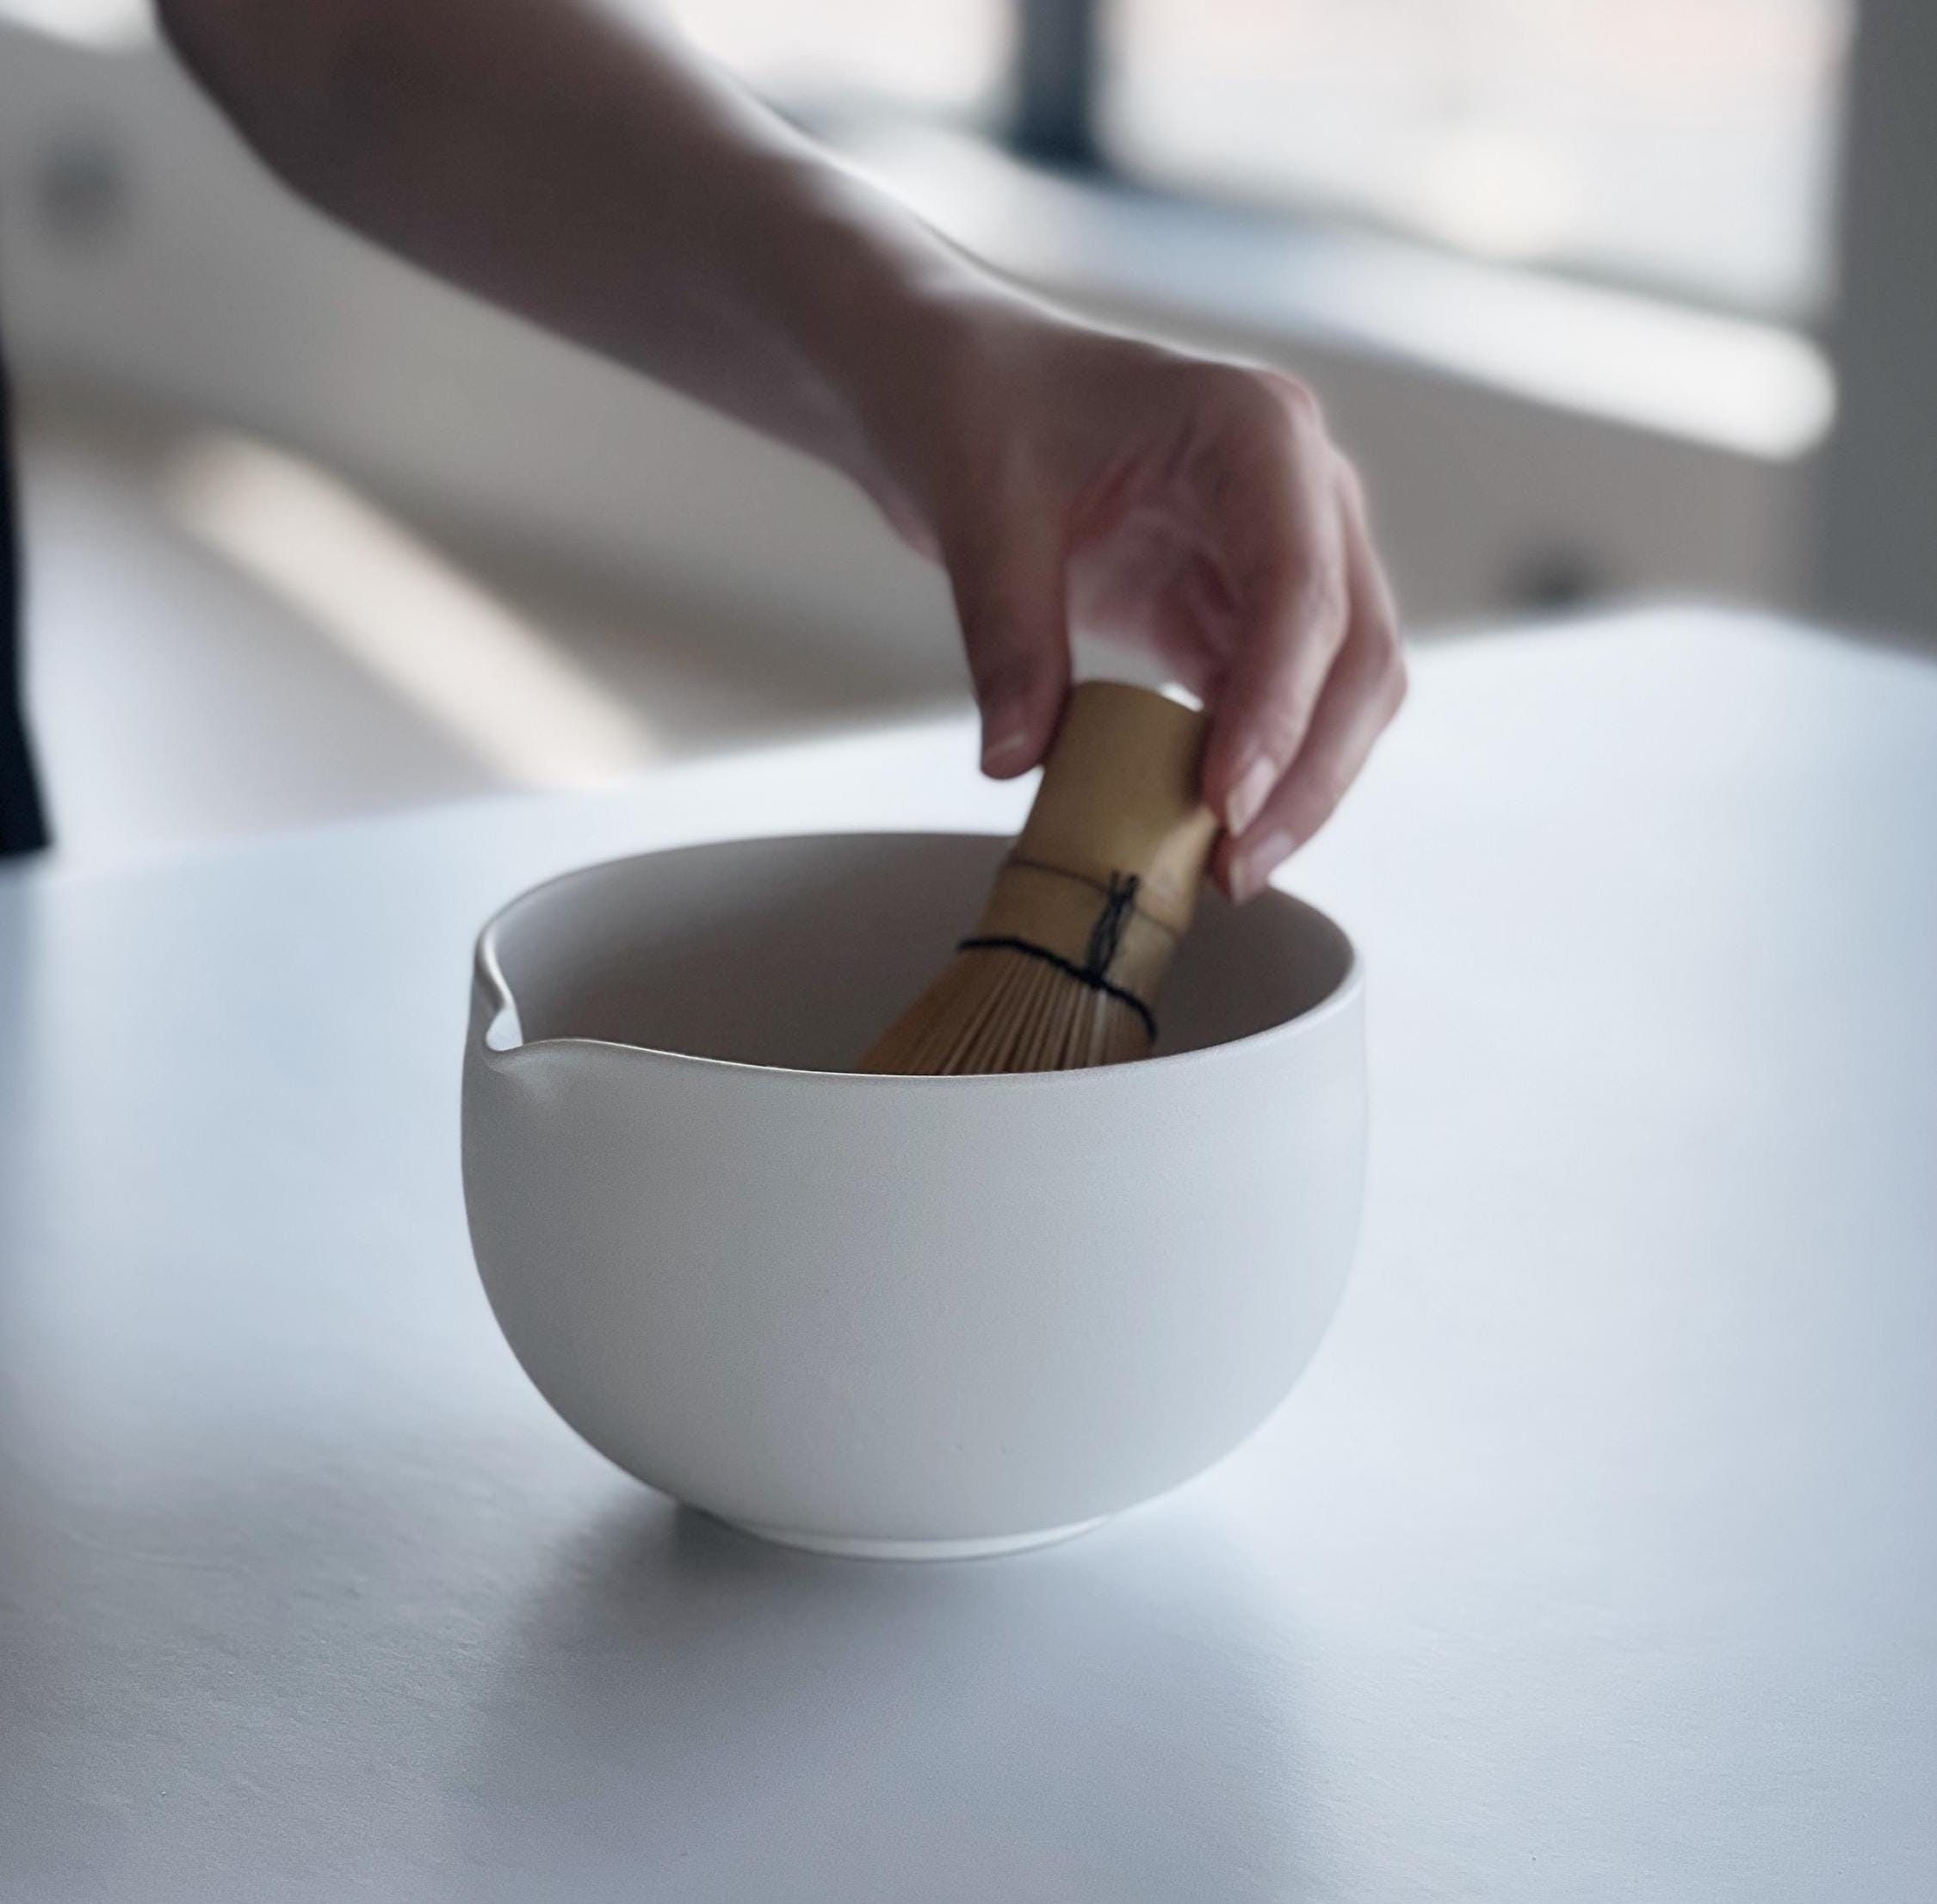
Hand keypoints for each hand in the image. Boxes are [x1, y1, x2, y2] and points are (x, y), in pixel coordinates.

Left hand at [881, 308, 1404, 900]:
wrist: (963, 389)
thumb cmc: (982, 411)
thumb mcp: (982, 515)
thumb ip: (1008, 638)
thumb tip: (1016, 762)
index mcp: (1255, 432)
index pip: (1302, 584)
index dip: (1278, 704)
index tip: (1226, 802)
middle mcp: (1301, 488)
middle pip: (1357, 650)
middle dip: (1311, 769)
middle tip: (1238, 868)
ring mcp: (1287, 549)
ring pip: (1343, 688)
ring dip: (1301, 784)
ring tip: (1230, 872)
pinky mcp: (1248, 606)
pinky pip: (1284, 702)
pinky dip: (1259, 769)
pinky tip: (1211, 833)